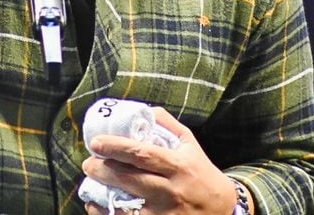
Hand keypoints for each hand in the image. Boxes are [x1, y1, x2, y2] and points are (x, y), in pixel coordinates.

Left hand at [81, 108, 237, 214]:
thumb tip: (143, 110)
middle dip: (102, 170)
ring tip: (92, 185)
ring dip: (102, 195)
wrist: (224, 211)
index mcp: (178, 165)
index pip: (142, 154)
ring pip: (125, 205)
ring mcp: (164, 213)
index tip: (96, 143)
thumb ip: (168, 126)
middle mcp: (171, 190)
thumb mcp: (191, 146)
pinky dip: (108, 214)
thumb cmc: (202, 174)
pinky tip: (99, 207)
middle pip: (129, 179)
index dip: (116, 147)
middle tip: (89, 163)